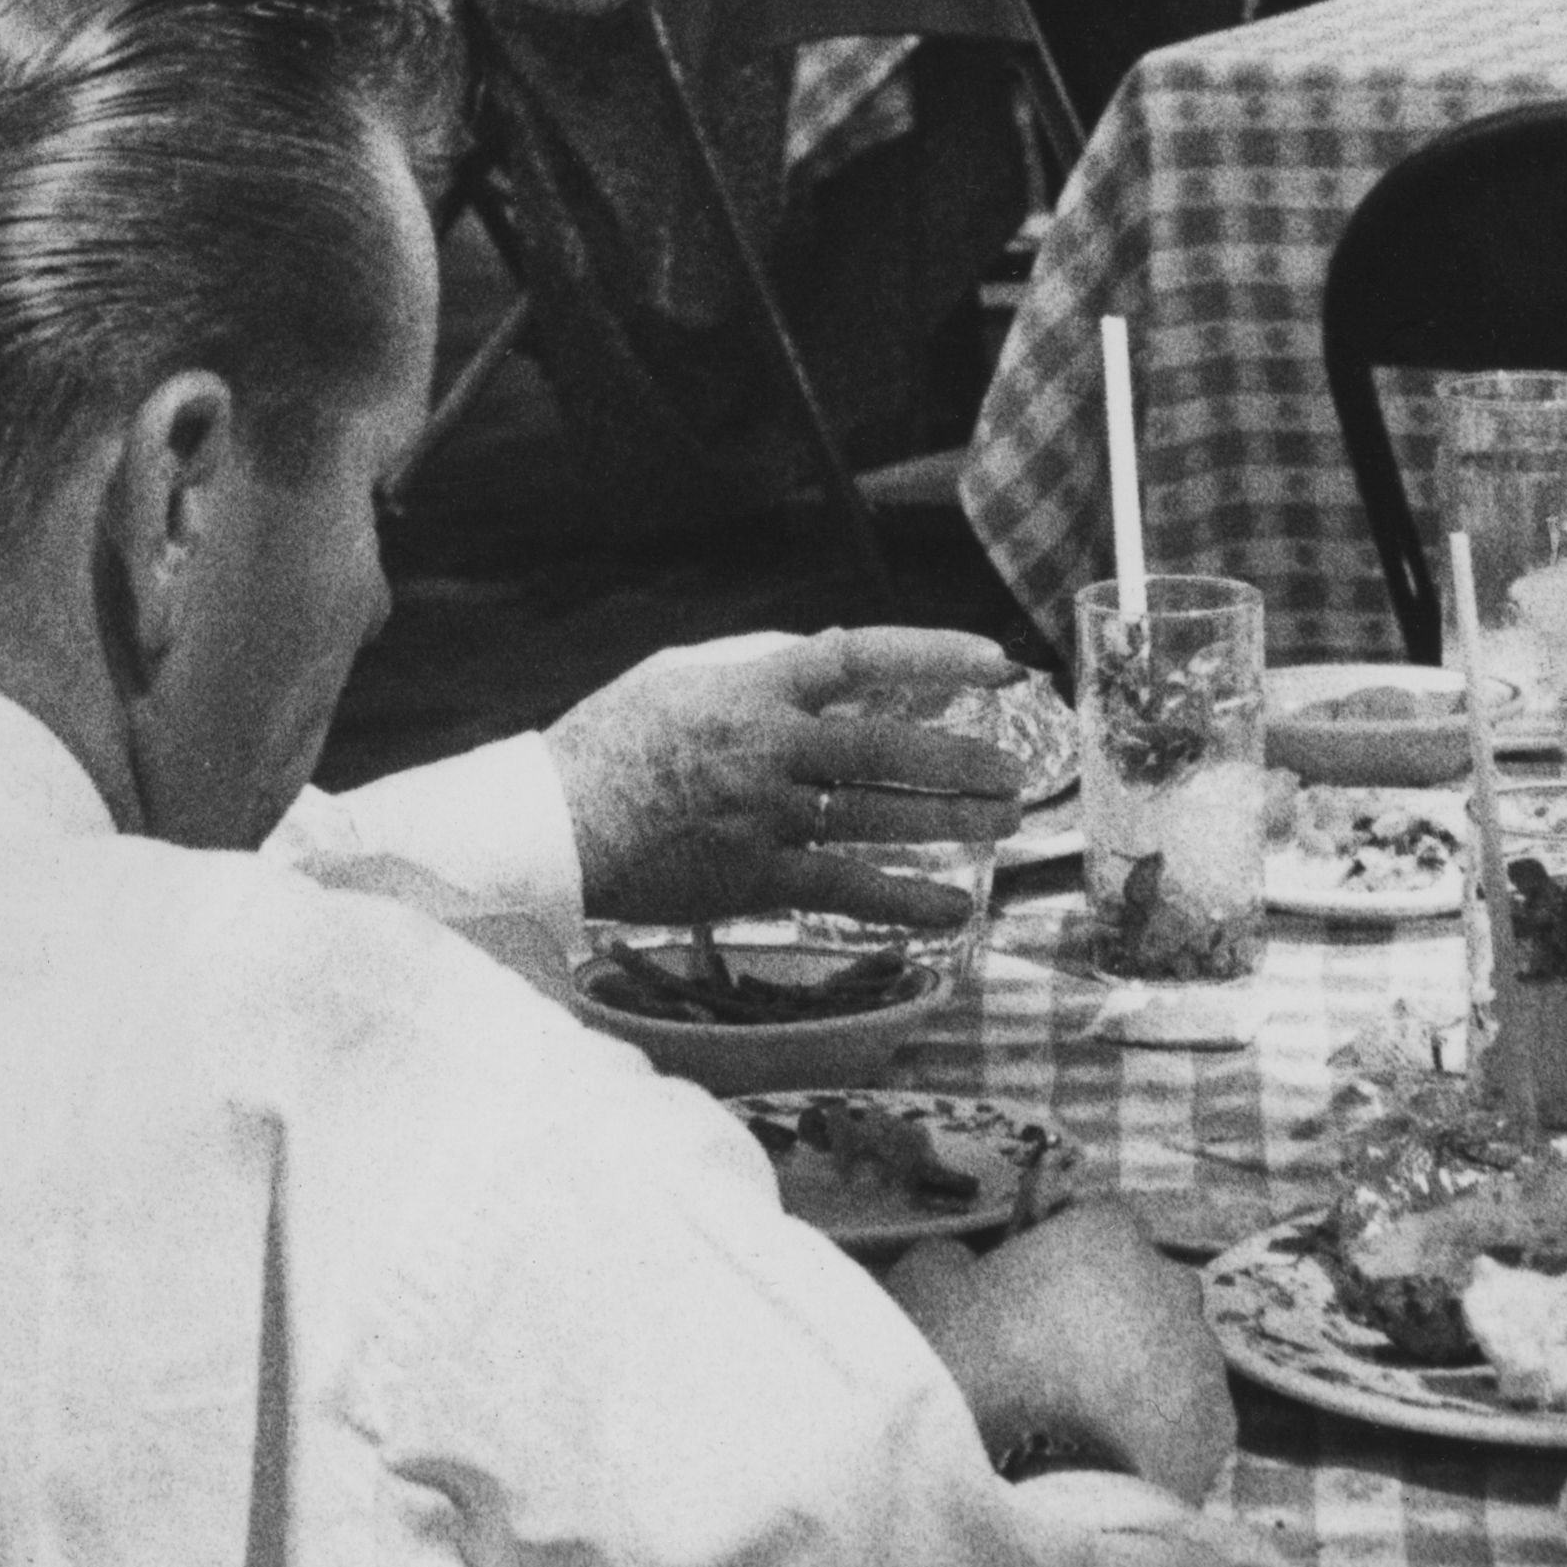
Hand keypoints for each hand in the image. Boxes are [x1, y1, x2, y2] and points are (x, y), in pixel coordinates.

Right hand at [554, 628, 1027, 932]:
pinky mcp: (753, 877)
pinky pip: (844, 889)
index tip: (994, 661)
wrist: (550, 824)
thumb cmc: (607, 743)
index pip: (859, 657)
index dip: (933, 655)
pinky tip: (950, 911)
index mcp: (750, 687)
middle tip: (1016, 770)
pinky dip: (902, 900)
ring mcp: (764, 815)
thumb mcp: (677, 674)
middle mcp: (767, 747)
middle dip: (961, 759)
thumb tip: (826, 657)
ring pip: (877, 817)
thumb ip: (754, 661)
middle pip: (886, 749)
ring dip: (949, 822)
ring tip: (1002, 824)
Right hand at [881, 1202, 1236, 1503]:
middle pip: (1142, 1286)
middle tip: (1049, 1363)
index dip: (1062, 1256)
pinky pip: (1185, 1415)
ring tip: (1077, 1424)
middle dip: (1107, 1312)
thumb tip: (965, 1264)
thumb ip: (952, 1258)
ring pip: (1170, 1352)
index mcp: (1104, 1236)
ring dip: (1135, 1372)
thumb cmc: (964, 1375)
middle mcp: (1169, 1285)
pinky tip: (1109, 1459)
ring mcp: (1202, 1358)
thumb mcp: (921, 1292)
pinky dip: (1156, 1429)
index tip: (1027, 1296)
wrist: (1014, 1497)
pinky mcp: (1217, 1429)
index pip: (1097, 1223)